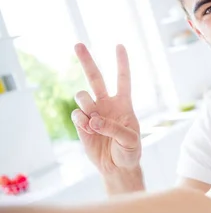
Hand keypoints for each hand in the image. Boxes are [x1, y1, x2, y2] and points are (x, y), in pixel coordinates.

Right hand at [71, 44, 141, 175]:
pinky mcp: (82, 124)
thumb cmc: (129, 152)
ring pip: (83, 96)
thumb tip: (94, 119)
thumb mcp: (130, 141)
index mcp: (124, 104)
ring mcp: (93, 113)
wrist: (117, 167)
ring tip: (94, 122)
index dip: (122, 63)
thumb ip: (114, 128)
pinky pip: (77, 115)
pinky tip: (89, 130)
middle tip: (77, 44)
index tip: (119, 45)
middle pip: (95, 78)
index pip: (123, 79)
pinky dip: (82, 122)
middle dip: (87, 61)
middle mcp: (107, 104)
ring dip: (87, 105)